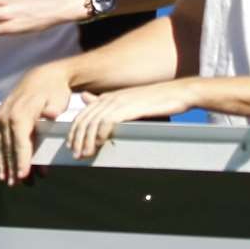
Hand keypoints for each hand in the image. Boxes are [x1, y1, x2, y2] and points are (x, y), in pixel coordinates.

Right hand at [0, 64, 74, 185]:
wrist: (44, 76)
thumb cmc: (54, 91)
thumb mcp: (58, 98)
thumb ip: (53, 108)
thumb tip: (51, 114)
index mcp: (21, 114)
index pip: (20, 143)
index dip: (21, 160)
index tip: (22, 175)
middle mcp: (7, 116)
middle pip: (9, 147)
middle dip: (11, 167)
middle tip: (14, 184)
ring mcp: (0, 116)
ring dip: (1, 163)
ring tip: (4, 179)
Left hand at [66, 83, 197, 159]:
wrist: (178, 92)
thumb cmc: (156, 101)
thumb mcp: (129, 103)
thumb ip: (109, 106)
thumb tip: (86, 100)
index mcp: (107, 98)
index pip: (83, 115)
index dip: (74, 132)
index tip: (71, 147)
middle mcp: (109, 98)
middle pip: (84, 120)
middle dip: (76, 139)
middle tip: (75, 155)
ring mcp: (118, 101)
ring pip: (92, 122)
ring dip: (86, 140)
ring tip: (84, 154)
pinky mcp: (128, 106)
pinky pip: (107, 121)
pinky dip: (100, 134)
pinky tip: (98, 144)